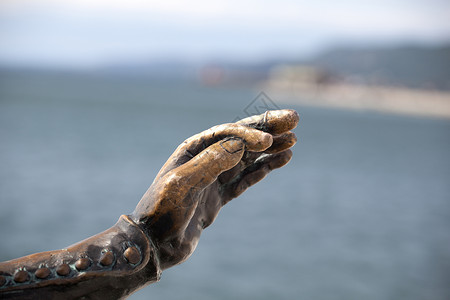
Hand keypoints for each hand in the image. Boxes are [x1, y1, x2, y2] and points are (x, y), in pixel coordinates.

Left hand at [131, 109, 298, 269]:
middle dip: (268, 129)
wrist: (156, 243)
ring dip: (270, 149)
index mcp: (194, 150)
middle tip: (294, 118)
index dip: (250, 134)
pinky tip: (281, 160)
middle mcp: (206, 159)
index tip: (268, 141)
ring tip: (293, 140)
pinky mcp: (220, 196)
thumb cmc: (162, 210)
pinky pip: (246, 179)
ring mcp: (214, 178)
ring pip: (249, 158)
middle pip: (243, 140)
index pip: (228, 134)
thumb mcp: (182, 184)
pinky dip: (264, 170)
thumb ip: (210, 164)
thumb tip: (238, 146)